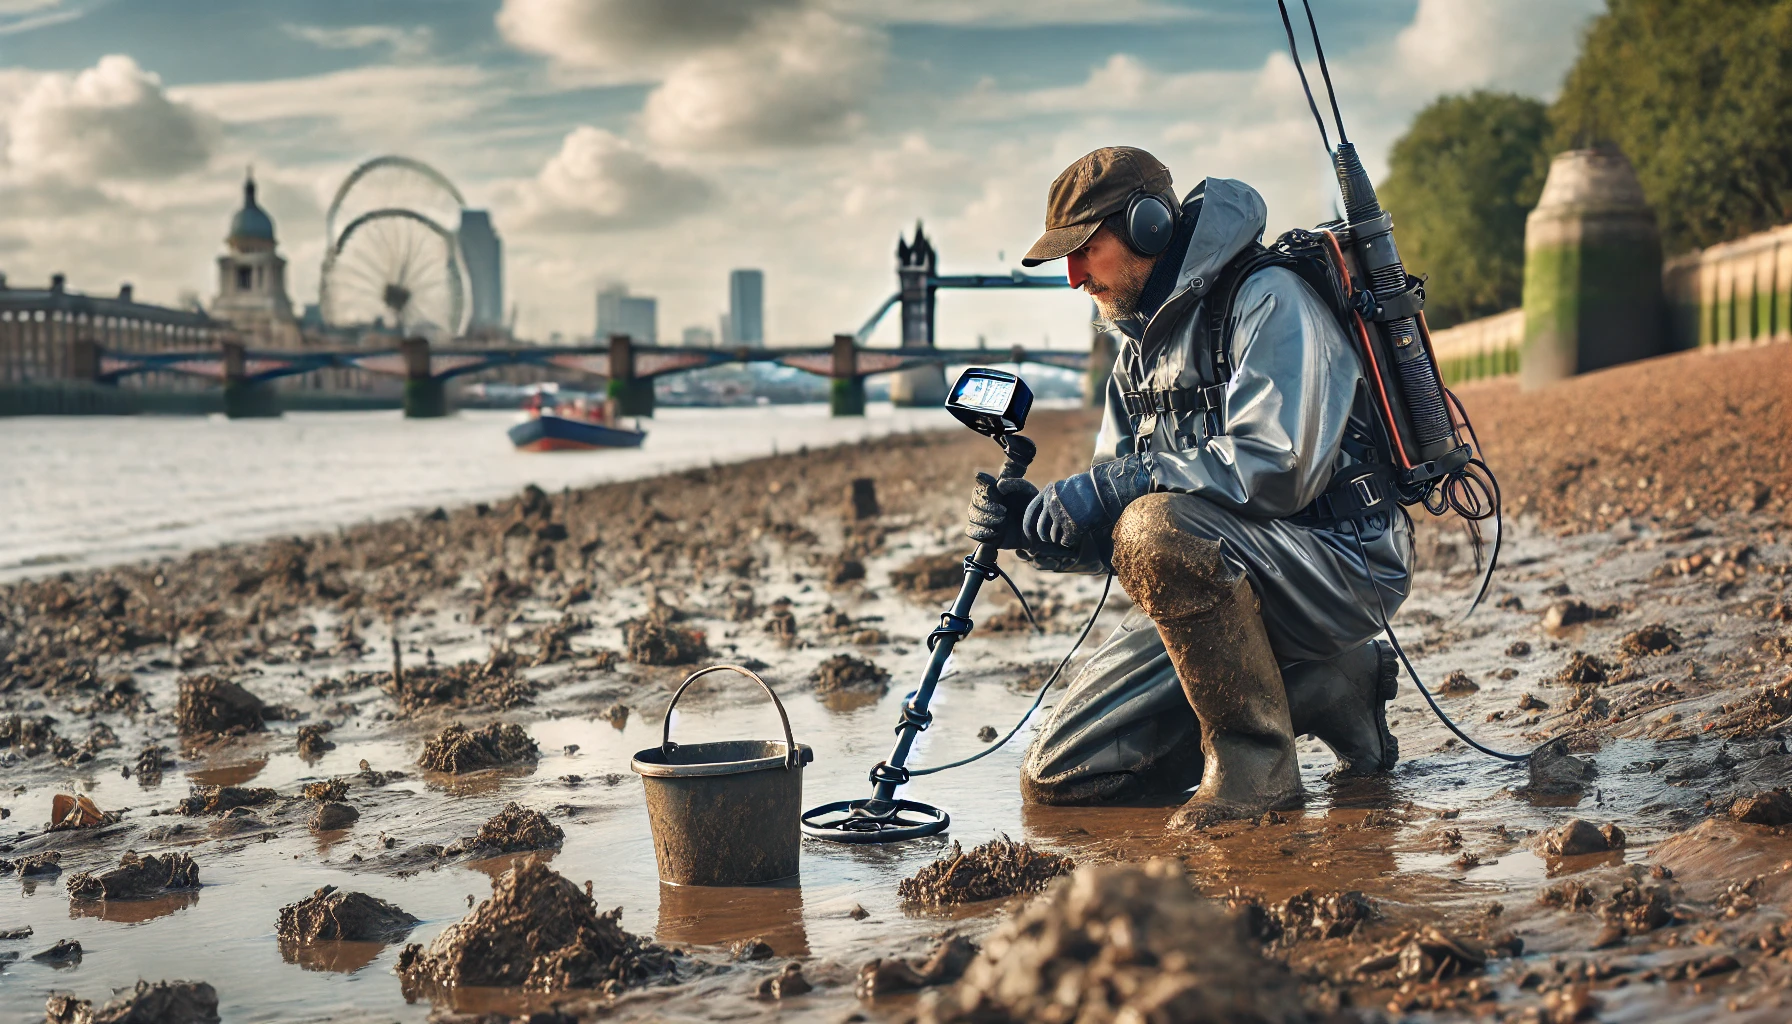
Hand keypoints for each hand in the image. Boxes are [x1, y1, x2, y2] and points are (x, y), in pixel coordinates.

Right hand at [966, 472, 1036, 548]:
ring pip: (973, 517)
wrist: (1037, 528)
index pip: (980, 488)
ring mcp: (984, 519)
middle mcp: (986, 504)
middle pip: (974, 503)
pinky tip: (995, 533)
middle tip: (1004, 512)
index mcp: (993, 491)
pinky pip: (972, 532)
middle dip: (987, 507)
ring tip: (1001, 521)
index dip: (983, 488)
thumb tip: (999, 485)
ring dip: (985, 519)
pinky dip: (980, 532)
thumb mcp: (1026, 491)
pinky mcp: (985, 534)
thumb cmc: (1032, 505)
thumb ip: (1013, 484)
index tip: (994, 490)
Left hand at [1021, 454, 1153, 549]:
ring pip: (1052, 537)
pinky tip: (1077, 536)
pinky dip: (1070, 542)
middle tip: (1055, 539)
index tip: (1031, 535)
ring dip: (1060, 539)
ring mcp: (1060, 515)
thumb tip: (1043, 512)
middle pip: (1040, 529)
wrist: (1107, 488)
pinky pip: (1065, 541)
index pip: (1029, 514)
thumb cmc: (1088, 488)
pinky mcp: (1071, 526)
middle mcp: (1050, 503)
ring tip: (1070, 534)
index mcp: (1047, 493)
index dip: (1029, 527)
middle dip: (1046, 538)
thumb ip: (1053, 499)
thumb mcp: (1065, 488)